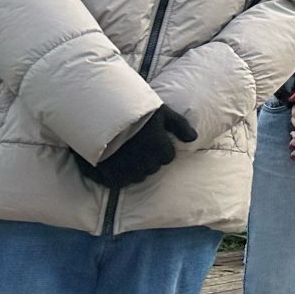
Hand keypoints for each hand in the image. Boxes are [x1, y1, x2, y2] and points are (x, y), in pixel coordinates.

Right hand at [74, 105, 196, 188]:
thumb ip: (180, 125)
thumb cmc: (135, 110)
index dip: (162, 148)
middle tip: (139, 144)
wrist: (101, 111)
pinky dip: (120, 176)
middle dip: (150, 158)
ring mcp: (125, 168)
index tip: (153, 139)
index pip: (168, 157)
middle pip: (153, 168)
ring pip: (138, 177)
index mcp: (158, 147)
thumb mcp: (162, 112)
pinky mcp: (107, 174)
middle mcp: (144, 161)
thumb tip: (193, 139)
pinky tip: (117, 163)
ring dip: (136, 168)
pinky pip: (120, 183)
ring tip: (128, 153)